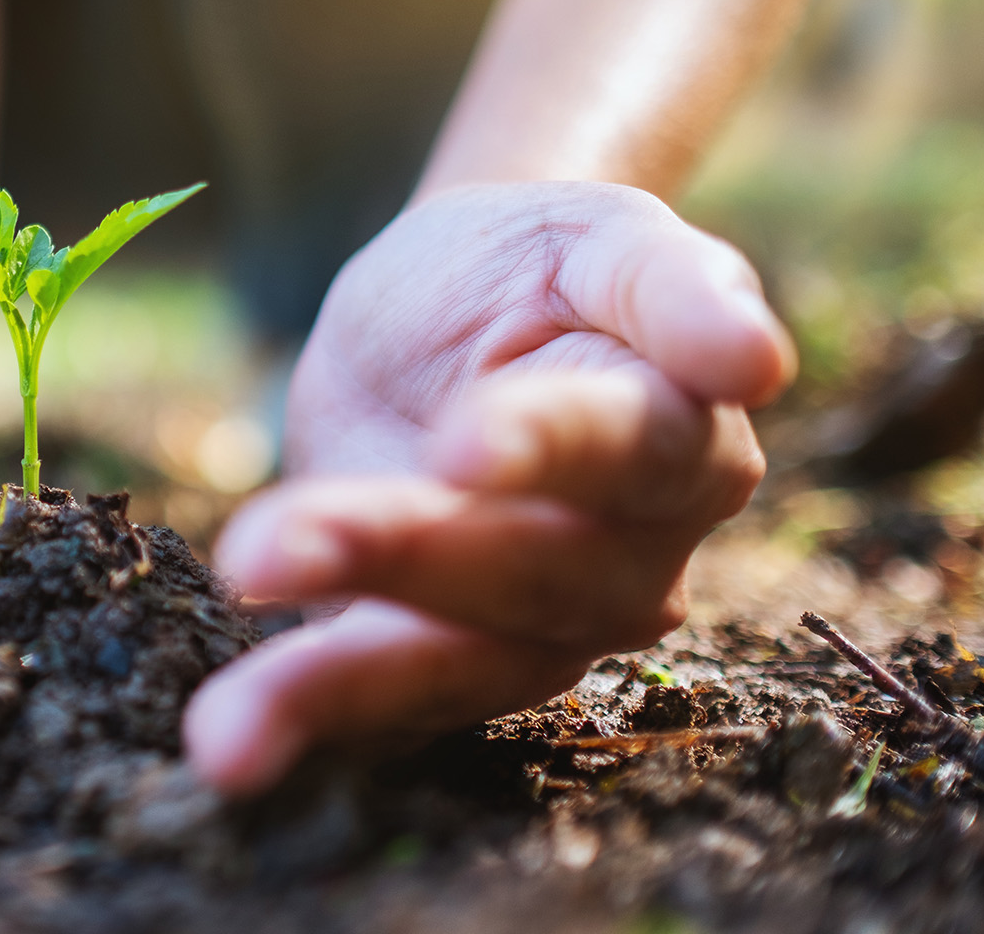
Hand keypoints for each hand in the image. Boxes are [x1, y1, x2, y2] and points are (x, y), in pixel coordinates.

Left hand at [183, 181, 793, 793]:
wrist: (442, 308)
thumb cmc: (533, 270)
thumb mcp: (589, 235)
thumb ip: (668, 283)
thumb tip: (754, 357)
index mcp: (679, 440)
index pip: (624, 449)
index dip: (544, 449)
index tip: (460, 449)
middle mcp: (623, 559)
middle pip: (522, 571)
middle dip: (393, 556)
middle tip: (265, 548)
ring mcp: (531, 629)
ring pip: (450, 663)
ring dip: (335, 685)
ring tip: (229, 731)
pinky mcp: (435, 659)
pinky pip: (376, 703)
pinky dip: (300, 723)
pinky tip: (230, 747)